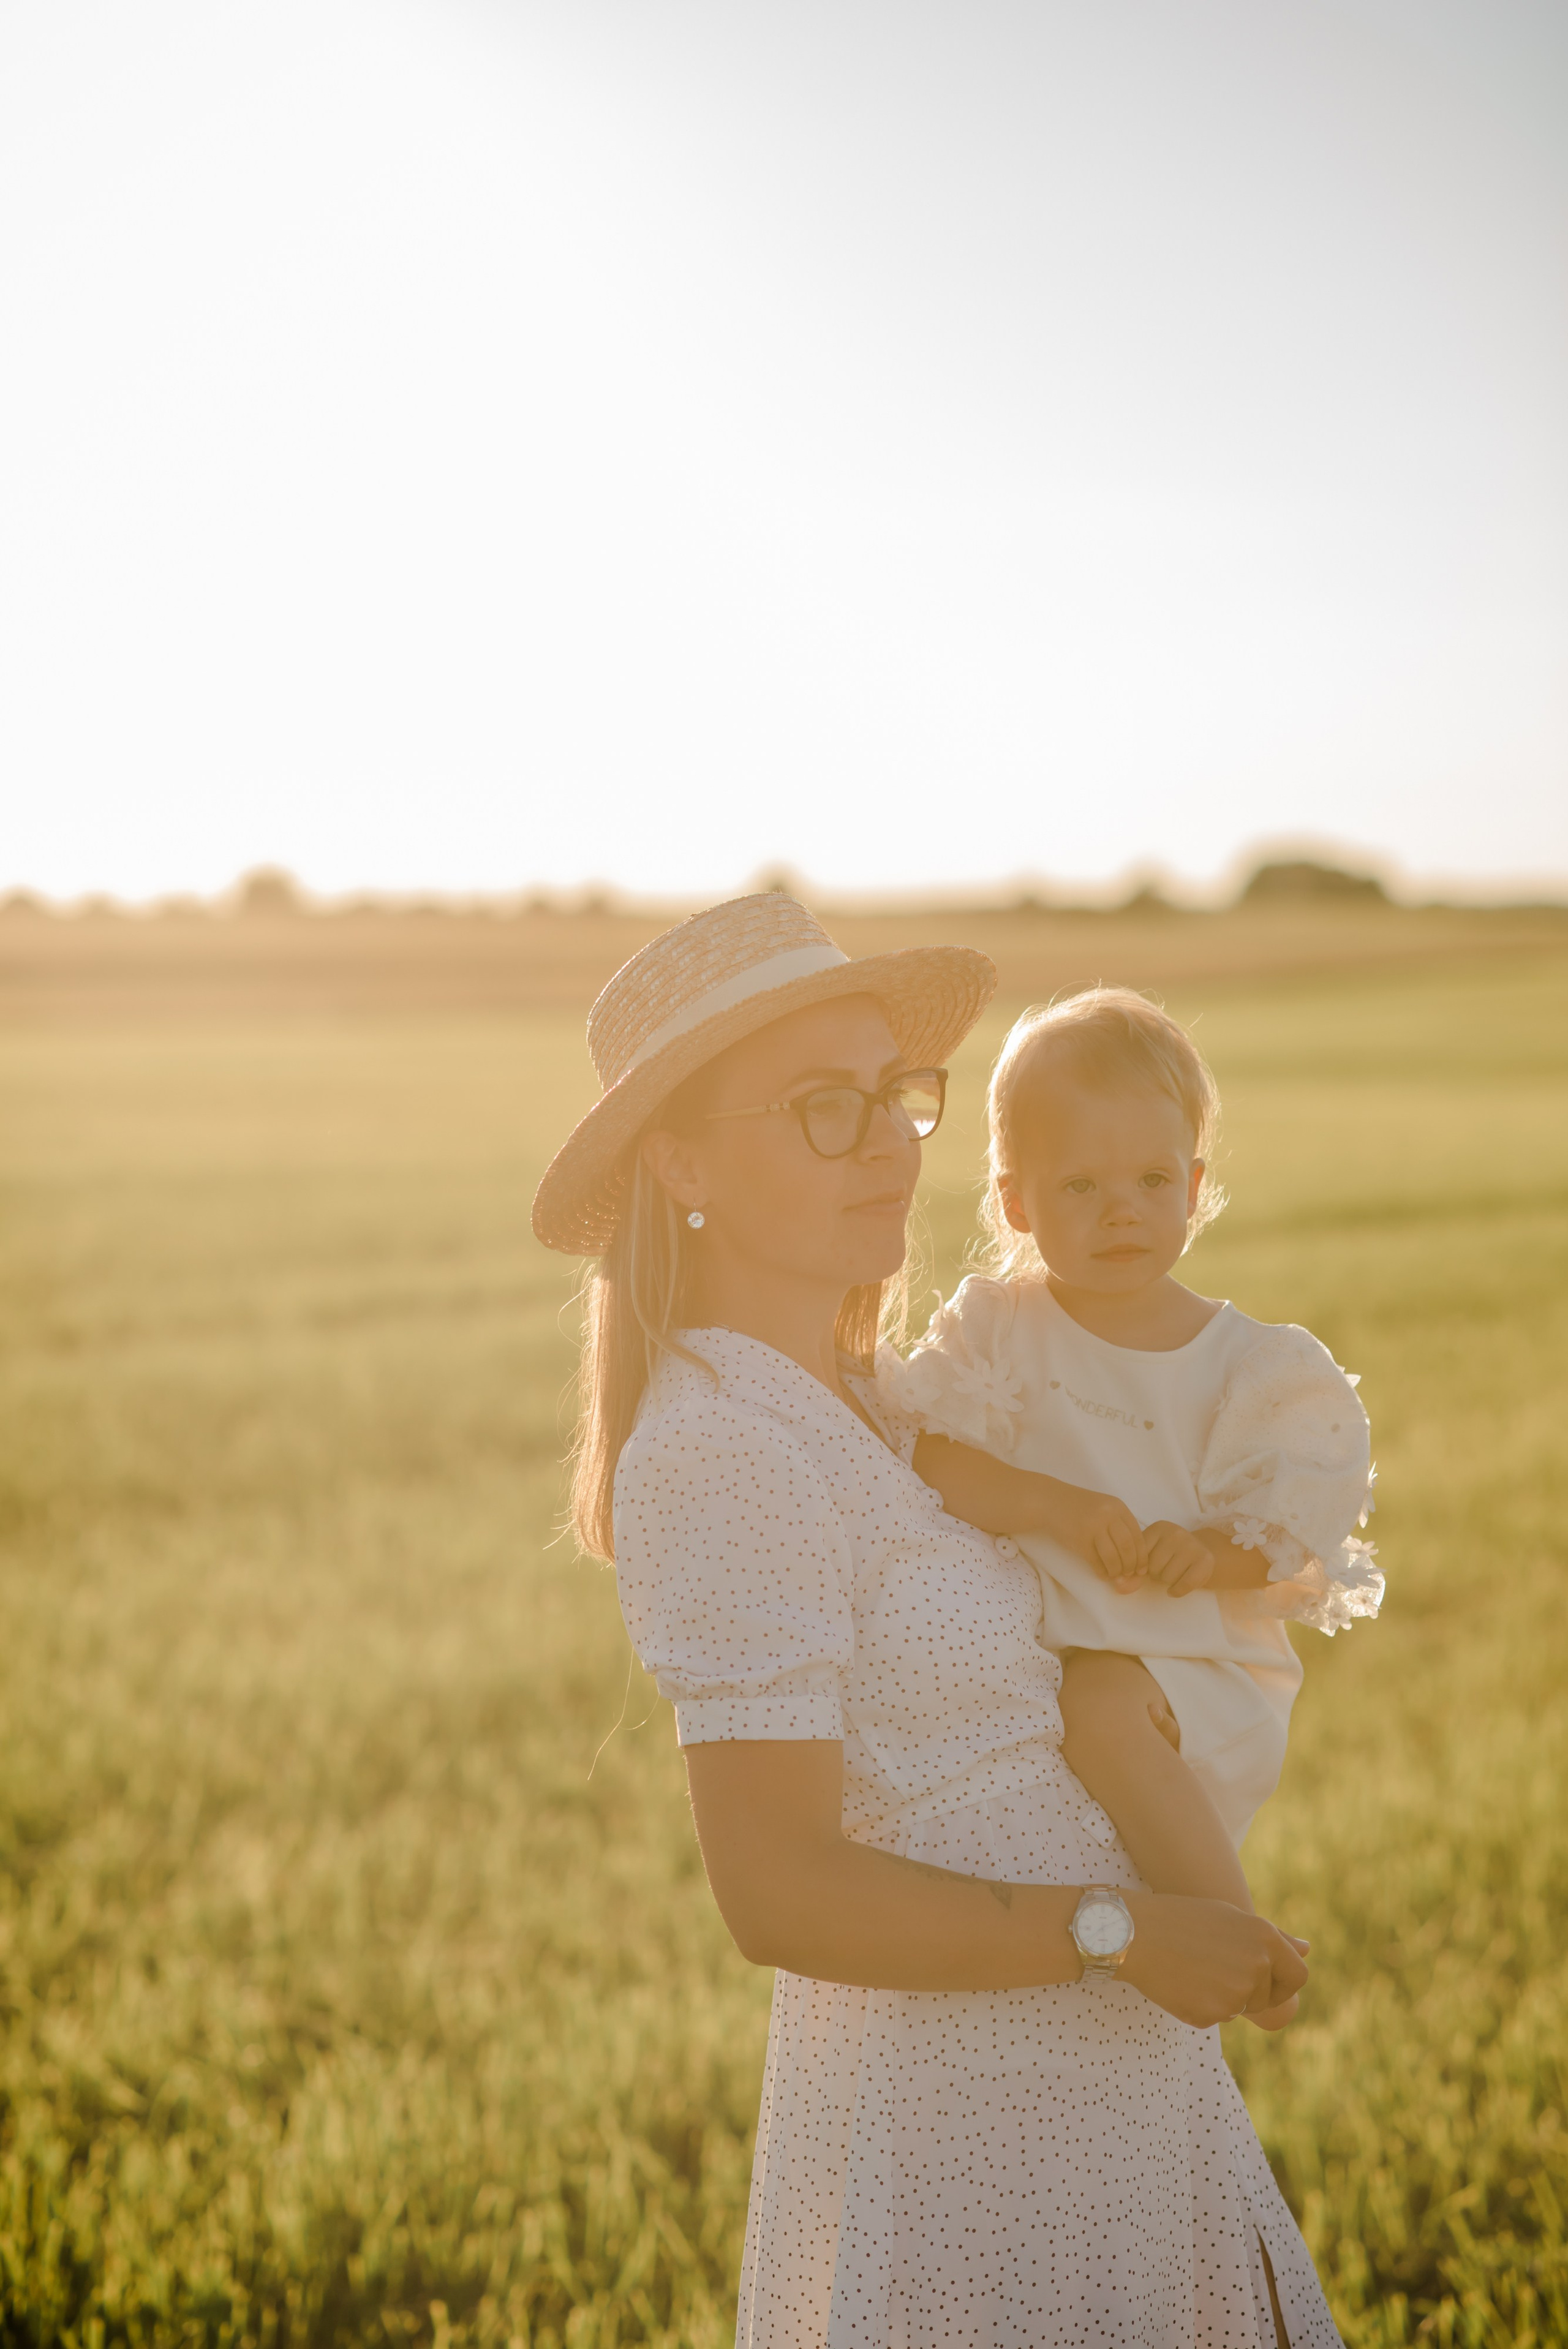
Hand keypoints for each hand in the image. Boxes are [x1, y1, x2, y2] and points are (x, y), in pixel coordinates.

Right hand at [1049, 1487, 1146, 1583]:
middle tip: (1129, 1575)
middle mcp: (1108, 1515)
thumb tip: (1134, 1554)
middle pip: (1128, 1547)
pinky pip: (1095, 1561)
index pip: (1137, 1535)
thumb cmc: (1079, 1507)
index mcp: (1118, 1507)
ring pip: (1113, 1556)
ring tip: (1114, 1575)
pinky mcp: (1079, 1539)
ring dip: (1116, 1571)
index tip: (1141, 1568)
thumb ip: (1118, 1523)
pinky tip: (1102, 1574)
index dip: (1141, 1555)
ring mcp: (1093, 1527)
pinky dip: (1101, 1571)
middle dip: (1131, 1565)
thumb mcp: (1103, 1507)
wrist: (1050, 1501)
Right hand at [1120, 1897, 1309, 2028]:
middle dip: (1248, 1991)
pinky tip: (1180, 1983)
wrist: (1134, 1933)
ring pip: (1239, 2007)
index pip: (1298, 1977)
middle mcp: (1257, 1966)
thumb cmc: (1182, 1919)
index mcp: (1265, 1939)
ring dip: (1221, 1996)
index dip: (1282, 1983)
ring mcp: (1236, 1993)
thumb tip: (1308, 1950)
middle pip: (1267, 1998)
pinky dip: (1200, 2006)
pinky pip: (1215, 2017)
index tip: (1263, 1981)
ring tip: (1192, 1969)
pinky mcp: (1213, 2014)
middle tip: (1212, 1969)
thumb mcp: (1231, 1918)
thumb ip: (1274, 1939)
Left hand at [1140, 1521, 1216, 1596]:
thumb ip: (1133, 1569)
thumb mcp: (1151, 1554)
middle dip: (1155, 1574)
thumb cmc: (1171, 1555)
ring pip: (1167, 1577)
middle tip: (1164, 1569)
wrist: (1202, 1552)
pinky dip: (1177, 1591)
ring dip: (1168, 1582)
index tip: (1148, 1566)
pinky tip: (1176, 1588)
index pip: (1139, 1555)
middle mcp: (1176, 1533)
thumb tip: (1120, 1585)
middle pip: (1153, 1567)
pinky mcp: (1205, 1560)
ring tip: (1174, 1573)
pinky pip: (1184, 1584)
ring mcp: (1192, 1545)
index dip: (1141, 1566)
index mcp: (1158, 1528)